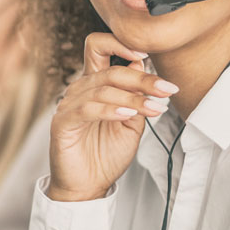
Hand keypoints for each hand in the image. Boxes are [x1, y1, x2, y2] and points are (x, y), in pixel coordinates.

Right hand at [47, 33, 178, 201]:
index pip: (100, 47)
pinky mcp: (63, 122)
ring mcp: (69, 103)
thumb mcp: (132, 121)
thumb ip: (136, 95)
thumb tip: (142, 64)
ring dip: (133, 98)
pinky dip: (110, 109)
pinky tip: (127, 115)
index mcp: (95, 82)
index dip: (120, 43)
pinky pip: (87, 109)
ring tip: (154, 108)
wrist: (89, 186)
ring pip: (103, 89)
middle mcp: (81, 88)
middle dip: (143, 79)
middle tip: (166, 89)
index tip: (149, 52)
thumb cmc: (108, 152)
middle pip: (111, 70)